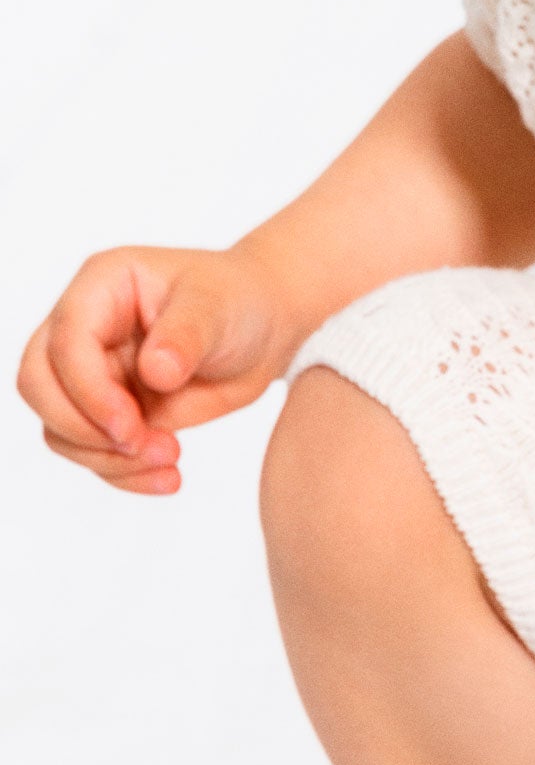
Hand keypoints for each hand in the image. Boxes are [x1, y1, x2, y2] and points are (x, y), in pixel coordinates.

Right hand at [15, 241, 304, 494]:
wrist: (265, 327)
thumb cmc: (240, 299)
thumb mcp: (221, 308)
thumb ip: (187, 335)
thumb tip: (154, 371)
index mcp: (102, 286)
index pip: (65, 344)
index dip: (88, 392)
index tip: (132, 425)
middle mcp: (84, 327)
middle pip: (39, 386)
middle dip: (84, 428)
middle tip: (144, 444)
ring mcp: (92, 371)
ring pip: (59, 427)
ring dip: (106, 458)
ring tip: (170, 458)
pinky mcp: (108, 409)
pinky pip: (90, 451)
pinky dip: (121, 473)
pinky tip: (166, 478)